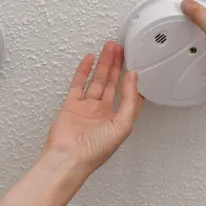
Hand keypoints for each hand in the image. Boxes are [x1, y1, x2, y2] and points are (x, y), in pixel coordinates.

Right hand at [43, 42, 144, 171]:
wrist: (68, 158)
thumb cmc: (94, 151)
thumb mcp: (123, 125)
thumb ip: (130, 100)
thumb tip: (134, 78)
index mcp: (117, 121)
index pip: (129, 96)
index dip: (133, 81)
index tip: (137, 65)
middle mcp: (102, 114)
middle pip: (112, 84)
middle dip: (118, 66)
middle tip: (121, 50)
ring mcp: (86, 108)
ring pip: (97, 80)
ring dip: (104, 64)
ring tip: (109, 48)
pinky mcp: (71, 105)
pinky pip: (78, 84)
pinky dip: (84, 71)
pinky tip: (90, 59)